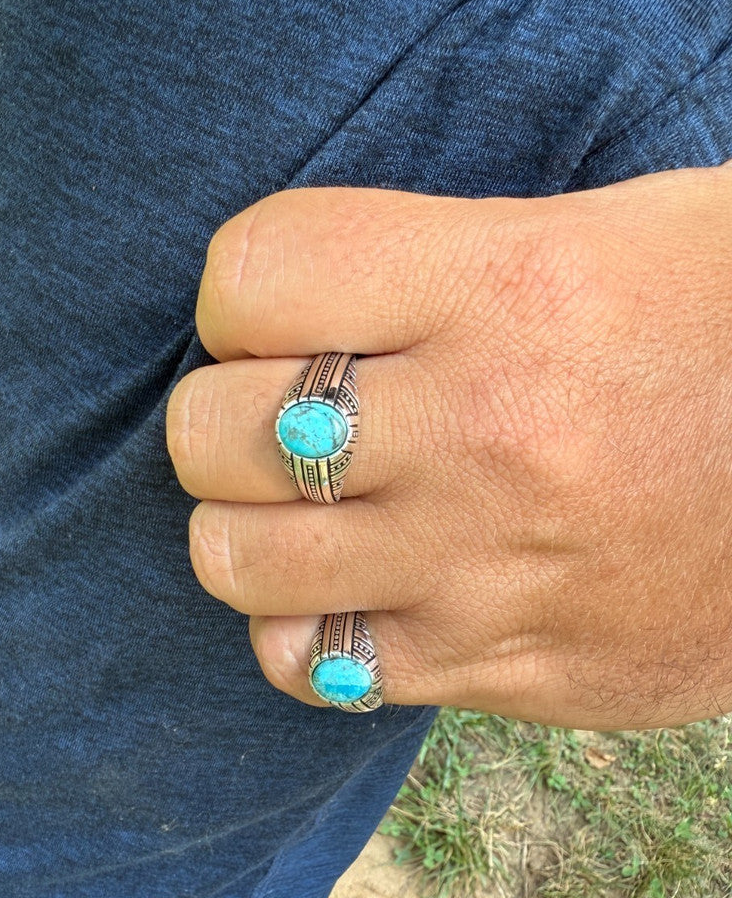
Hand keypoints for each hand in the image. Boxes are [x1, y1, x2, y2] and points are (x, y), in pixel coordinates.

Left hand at [166, 166, 731, 729]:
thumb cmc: (722, 325)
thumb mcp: (607, 229)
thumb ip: (435, 255)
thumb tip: (291, 297)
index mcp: (510, 285)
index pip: (255, 277)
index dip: (240, 294)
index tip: (278, 312)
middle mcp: (489, 431)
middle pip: (216, 430)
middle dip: (218, 415)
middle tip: (276, 411)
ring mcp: (494, 567)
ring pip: (240, 562)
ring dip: (243, 526)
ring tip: (299, 506)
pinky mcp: (515, 668)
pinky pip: (320, 666)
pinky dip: (307, 628)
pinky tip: (353, 589)